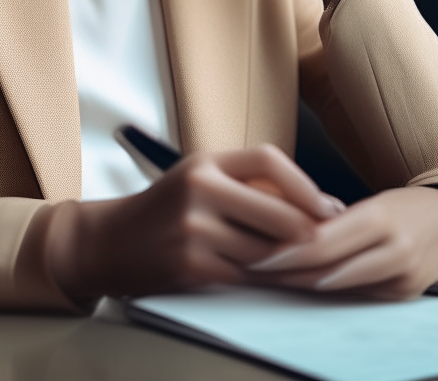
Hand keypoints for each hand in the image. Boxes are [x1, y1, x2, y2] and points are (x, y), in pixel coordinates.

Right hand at [45, 145, 345, 301]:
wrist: (110, 242)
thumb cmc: (166, 210)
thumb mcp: (200, 181)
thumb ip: (249, 186)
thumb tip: (318, 204)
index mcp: (205, 161)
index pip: (267, 159)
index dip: (304, 184)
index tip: (327, 206)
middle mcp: (199, 187)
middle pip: (276, 210)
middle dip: (306, 233)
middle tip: (327, 244)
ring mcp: (193, 226)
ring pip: (264, 250)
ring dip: (282, 262)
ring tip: (293, 263)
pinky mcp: (189, 263)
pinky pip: (242, 275)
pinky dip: (255, 278)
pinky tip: (257, 276)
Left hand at [248, 186, 437, 298]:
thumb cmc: (406, 206)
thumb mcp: (371, 201)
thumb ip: (334, 218)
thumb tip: (287, 228)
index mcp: (379, 217)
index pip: (324, 240)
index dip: (288, 252)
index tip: (258, 255)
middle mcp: (393, 249)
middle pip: (328, 268)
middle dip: (288, 273)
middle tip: (254, 271)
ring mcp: (403, 277)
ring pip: (341, 287)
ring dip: (304, 285)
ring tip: (272, 280)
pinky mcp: (406, 295)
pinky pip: (359, 295)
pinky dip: (331, 291)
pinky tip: (307, 286)